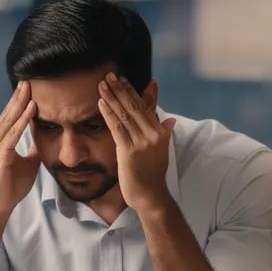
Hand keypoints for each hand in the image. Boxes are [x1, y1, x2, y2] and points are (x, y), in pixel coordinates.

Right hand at [0, 81, 40, 218]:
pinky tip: (32, 108)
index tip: (28, 88)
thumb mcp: (28, 163)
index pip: (10, 117)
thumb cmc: (10, 187)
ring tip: (29, 87)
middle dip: (18, 96)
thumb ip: (33, 149)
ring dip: (21, 103)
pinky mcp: (0, 154)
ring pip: (10, 120)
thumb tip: (44, 139)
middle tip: (27, 79)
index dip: (19, 102)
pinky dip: (23, 120)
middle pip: (8, 114)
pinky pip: (14, 133)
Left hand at [97, 73, 173, 213]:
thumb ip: (161, 131)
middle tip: (109, 75)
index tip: (122, 78)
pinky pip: (117, 128)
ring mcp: (142, 142)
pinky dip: (108, 114)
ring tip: (102, 85)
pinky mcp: (129, 151)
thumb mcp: (160, 149)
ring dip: (112, 98)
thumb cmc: (153, 173)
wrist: (150, 195)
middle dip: (120, 90)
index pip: (145, 106)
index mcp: (160, 131)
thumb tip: (170, 118)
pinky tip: (101, 103)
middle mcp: (153, 134)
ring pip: (124, 115)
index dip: (132, 91)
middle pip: (134, 107)